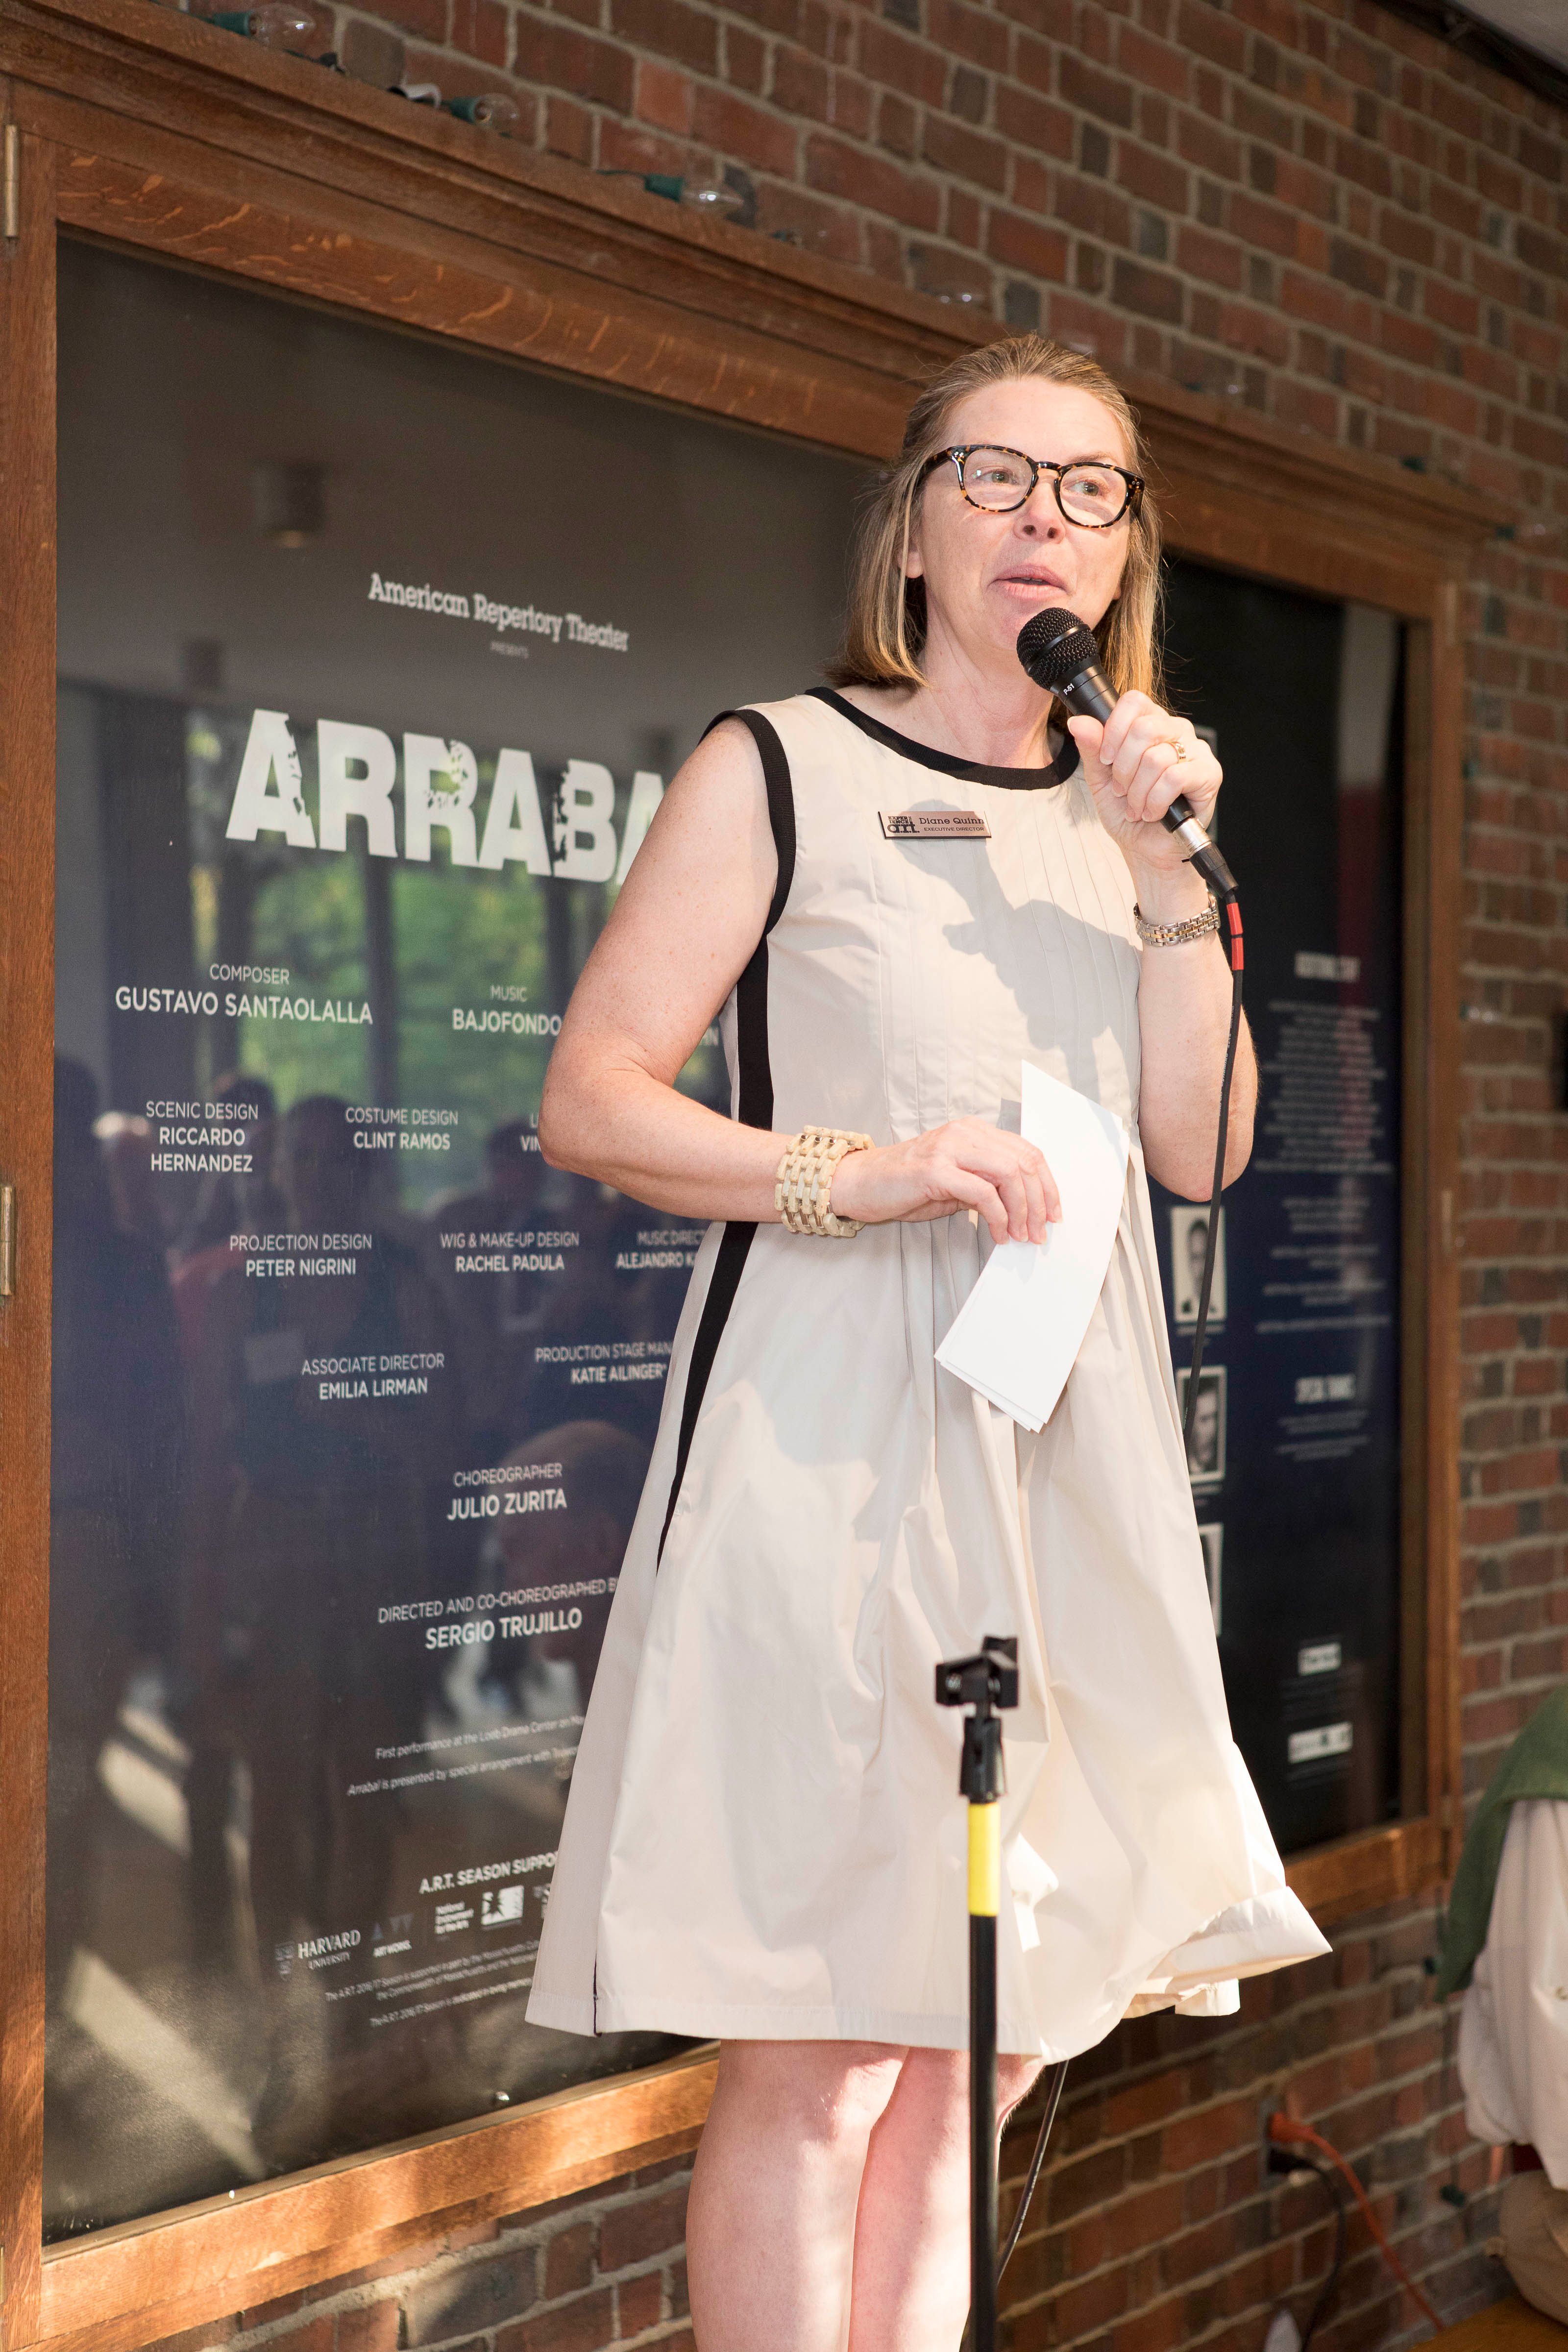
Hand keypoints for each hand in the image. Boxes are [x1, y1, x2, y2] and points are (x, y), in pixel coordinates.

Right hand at [828, 1117, 1059, 1245]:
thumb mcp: (955, 1183)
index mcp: (974, 1131)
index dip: (1047, 1184)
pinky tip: (998, 1234)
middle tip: (1038, 1233)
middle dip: (1039, 1202)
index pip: (1026, 1152)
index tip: (1052, 1213)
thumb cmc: (905, 1186)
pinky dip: (998, 1217)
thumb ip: (987, 1186)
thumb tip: (1023, 1210)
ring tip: (1021, 1236)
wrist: (860, 1184)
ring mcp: (950, 1148)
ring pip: (1009, 1174)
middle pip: (1024, 1162)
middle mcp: (965, 1132)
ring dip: (1022, 1210)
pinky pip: (982, 1192)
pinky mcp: (935, 1169)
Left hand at [1067, 693, 1221, 894]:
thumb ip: (1091, 748)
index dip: (1114, 730)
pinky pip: (1175, 778)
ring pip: (1157, 757)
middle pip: (1143, 728)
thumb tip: (1079, 721)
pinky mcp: (1209, 774)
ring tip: (1137, 807)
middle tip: (1121, 790)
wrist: (1145, 848)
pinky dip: (1156, 801)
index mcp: (1151, 724)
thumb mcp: (1100, 779)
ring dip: (1138, 792)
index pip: (1133, 701)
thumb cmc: (1127, 812)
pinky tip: (1154, 812)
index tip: (1106, 759)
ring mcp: (1196, 750)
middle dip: (1123, 768)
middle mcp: (1176, 731)